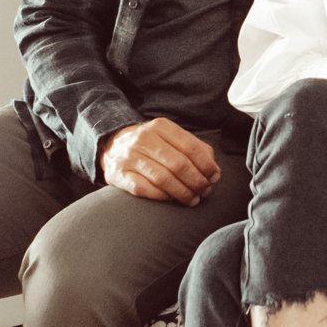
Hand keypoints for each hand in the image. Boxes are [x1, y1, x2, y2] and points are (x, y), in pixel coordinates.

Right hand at [101, 118, 221, 204]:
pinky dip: (163, 197)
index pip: (191, 147)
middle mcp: (143, 138)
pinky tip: (172, 199)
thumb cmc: (151, 146)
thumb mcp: (171, 139)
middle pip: (179, 164)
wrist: (112, 146)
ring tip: (193, 199)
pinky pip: (146, 189)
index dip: (206, 166)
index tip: (214, 178)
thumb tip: (215, 173)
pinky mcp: (119, 174)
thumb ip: (196, 151)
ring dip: (183, 193)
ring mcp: (129, 156)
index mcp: (160, 127)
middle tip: (204, 191)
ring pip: (163, 179)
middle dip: (196, 181)